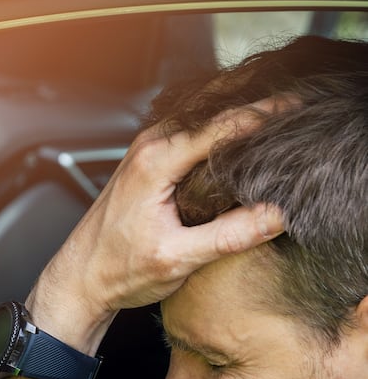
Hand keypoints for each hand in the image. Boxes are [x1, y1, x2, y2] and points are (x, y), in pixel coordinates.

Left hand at [30, 100, 286, 327]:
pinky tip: (241, 134)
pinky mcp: (147, 161)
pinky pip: (190, 129)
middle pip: (213, 105)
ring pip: (201, 113)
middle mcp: (149, 146)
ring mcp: (146, 150)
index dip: (266, 114)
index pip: (223, 124)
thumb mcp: (177, 259)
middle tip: (296, 103)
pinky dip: (218, 124)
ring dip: (237, 107)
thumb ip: (228, 236)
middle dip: (255, 98)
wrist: (79, 280)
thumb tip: (277, 215)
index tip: (300, 110)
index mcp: (156, 162)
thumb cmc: (115, 271)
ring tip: (279, 112)